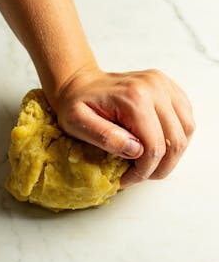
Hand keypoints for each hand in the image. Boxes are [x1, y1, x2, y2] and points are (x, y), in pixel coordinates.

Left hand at [52, 67, 194, 186]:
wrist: (81, 82)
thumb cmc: (76, 104)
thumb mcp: (77, 122)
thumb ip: (105, 137)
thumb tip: (136, 151)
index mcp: (134, 97)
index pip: (155, 146)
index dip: (145, 170)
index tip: (128, 179)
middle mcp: (155, 87)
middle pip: (176, 140)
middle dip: (162, 167)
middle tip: (142, 175)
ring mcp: (164, 84)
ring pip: (186, 130)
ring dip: (173, 153)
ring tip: (151, 162)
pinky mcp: (168, 86)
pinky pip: (185, 116)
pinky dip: (178, 135)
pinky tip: (159, 143)